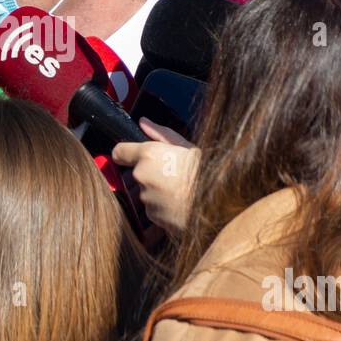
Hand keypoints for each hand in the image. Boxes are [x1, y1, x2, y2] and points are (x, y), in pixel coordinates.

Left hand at [110, 119, 198, 236]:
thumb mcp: (187, 146)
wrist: (220, 202)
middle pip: (137, 175)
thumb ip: (161, 134)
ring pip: (146, 194)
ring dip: (157, 193)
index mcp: (148, 154)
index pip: (119, 152)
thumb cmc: (207, 171)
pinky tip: (181, 205)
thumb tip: (143, 122)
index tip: (132, 157)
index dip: (126, 154)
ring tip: (180, 192)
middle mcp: (142, 176)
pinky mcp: (154, 217)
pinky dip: (164, 209)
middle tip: (172, 176)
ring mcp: (147, 199)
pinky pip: (155, 210)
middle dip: (149, 175)